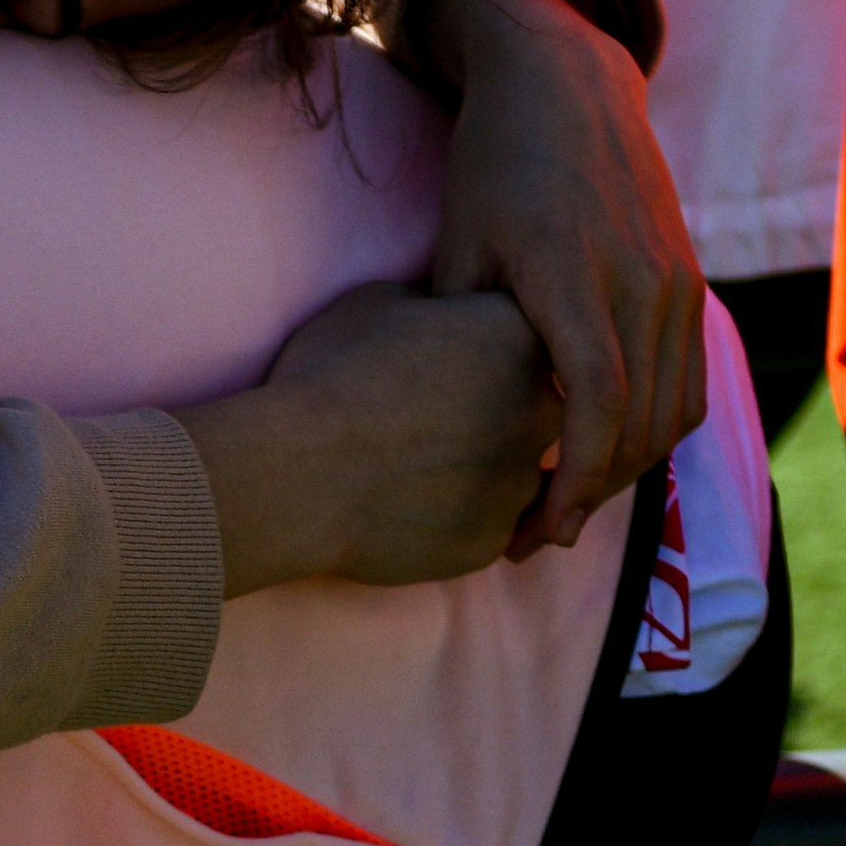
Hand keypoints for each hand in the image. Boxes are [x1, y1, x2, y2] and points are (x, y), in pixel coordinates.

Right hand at [172, 284, 549, 593]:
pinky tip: (403, 505)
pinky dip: (451, 521)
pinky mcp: (492, 540)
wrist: (301, 471)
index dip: (479, 350)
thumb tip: (430, 316)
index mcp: (519, 336)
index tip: (439, 360)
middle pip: (535, 413)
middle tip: (434, 419)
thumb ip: (427, 306)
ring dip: (478, 475)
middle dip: (498, 417)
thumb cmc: (332, 376)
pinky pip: (481, 529)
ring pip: (514, 479)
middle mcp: (543, 409)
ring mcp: (522, 482)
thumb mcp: (375, 305)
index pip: (522, 340)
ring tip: (413, 467)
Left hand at [403, 0, 710, 548]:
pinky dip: (656, 429)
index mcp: (574, 277)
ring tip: (569, 502)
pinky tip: (608, 452)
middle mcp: (640, 282)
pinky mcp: (691, 282)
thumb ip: (461, 335)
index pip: (596, 405)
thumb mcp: (459, 246)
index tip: (538, 531)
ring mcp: (675, 282)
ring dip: (628, 469)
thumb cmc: (492, 167)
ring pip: (673, 411)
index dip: (573, 481)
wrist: (566, 87)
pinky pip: (690, 380)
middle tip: (535, 537)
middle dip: (592, 495)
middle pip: (638, 425)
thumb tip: (443, 426)